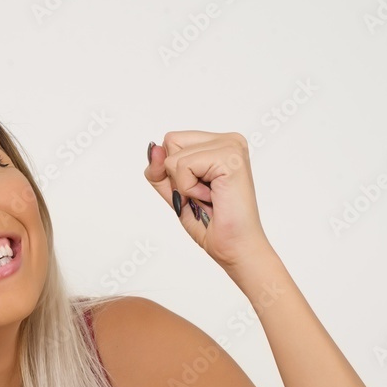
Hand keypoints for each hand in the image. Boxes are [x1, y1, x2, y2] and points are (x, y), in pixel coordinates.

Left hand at [144, 131, 273, 269]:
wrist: (233, 248)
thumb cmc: (210, 223)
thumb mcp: (174, 191)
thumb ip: (160, 169)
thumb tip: (153, 147)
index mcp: (218, 143)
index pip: (171, 140)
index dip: (172, 171)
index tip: (197, 190)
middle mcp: (228, 139)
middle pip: (170, 141)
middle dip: (176, 176)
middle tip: (203, 195)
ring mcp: (231, 146)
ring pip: (174, 156)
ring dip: (184, 186)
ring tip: (209, 197)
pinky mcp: (229, 157)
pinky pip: (182, 166)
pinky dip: (189, 189)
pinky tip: (212, 197)